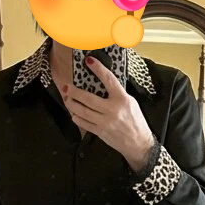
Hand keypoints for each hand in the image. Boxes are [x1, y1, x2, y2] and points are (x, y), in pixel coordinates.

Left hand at [62, 56, 155, 170]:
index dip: (98, 69)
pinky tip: (74, 113)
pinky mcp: (100, 132)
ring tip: (67, 99)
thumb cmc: (135, 121)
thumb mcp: (131, 102)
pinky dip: (77, 117)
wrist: (138, 143)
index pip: (108, 79)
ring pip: (83, 111)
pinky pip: (84, 123)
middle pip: (88, 98)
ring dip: (72, 104)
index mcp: (122, 99)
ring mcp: (105, 122)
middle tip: (67, 87)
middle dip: (74, 92)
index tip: (89, 61)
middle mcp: (112, 110)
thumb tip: (103, 84)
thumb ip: (117, 94)